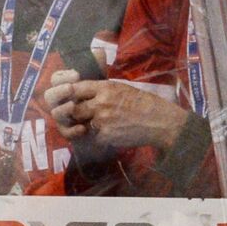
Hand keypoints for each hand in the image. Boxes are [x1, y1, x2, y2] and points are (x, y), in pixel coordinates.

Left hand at [44, 79, 188, 150]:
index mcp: (105, 88)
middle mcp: (100, 103)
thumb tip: (80, 91)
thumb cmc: (142, 103)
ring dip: (80, 125)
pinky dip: (93, 137)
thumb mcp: (121, 88)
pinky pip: (90, 137)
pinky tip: (103, 134)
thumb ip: (100, 90)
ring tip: (88, 124)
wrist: (159, 121)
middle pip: (72, 108)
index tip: (67, 98)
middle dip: (71, 113)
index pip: (75, 88)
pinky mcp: (105, 136)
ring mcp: (102, 121)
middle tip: (75, 115)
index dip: (67, 94)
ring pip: (78, 123)